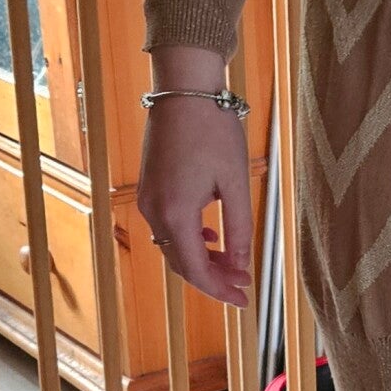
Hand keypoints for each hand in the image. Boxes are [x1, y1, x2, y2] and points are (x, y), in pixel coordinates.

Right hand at [135, 48, 252, 307]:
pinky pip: (168, 226)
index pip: (195, 270)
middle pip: (181, 263)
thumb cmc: (213, 129)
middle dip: (212, 278)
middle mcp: (154, 211)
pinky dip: (189, 239)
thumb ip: (240, 228)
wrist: (184, 90)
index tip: (242, 300)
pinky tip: (211, 235)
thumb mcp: (235, 181)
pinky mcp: (149, 187)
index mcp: (175, 213)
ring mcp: (148, 199)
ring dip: (201, 259)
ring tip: (232, 263)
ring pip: (173, 246)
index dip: (219, 290)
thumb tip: (241, 265)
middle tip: (242, 285)